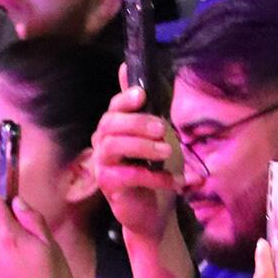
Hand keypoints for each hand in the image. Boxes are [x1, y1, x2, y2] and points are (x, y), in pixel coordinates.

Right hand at [91, 80, 182, 241]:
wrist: (152, 209)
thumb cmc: (152, 168)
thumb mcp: (155, 136)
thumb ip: (145, 108)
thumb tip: (127, 67)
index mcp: (114, 128)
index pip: (113, 108)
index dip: (124, 99)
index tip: (141, 96)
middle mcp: (102, 143)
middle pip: (110, 124)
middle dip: (137, 122)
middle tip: (163, 128)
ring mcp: (102, 164)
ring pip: (112, 147)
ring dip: (142, 146)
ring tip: (167, 151)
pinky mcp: (109, 185)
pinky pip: (127, 176)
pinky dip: (154, 177)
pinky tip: (175, 181)